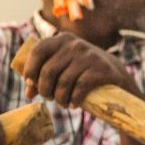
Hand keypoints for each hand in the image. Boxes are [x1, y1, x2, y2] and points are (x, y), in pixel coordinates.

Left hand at [22, 33, 136, 108]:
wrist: (116, 75)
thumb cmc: (83, 72)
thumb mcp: (64, 68)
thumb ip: (45, 76)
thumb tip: (28, 93)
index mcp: (62, 39)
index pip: (38, 51)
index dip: (30, 69)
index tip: (30, 83)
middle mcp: (75, 45)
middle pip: (49, 71)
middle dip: (45, 89)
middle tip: (49, 98)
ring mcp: (89, 56)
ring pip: (63, 82)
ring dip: (59, 98)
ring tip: (62, 104)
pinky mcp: (101, 70)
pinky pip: (80, 87)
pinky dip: (74, 99)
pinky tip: (73, 104)